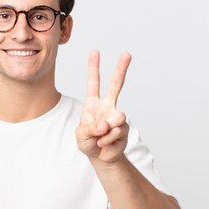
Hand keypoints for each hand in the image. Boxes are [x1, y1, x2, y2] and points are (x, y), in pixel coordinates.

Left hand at [76, 50, 130, 164]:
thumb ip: (90, 128)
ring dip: (106, 131)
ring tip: (100, 139)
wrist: (100, 156)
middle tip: (127, 54)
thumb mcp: (81, 135)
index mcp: (93, 103)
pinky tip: (105, 144)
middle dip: (121, 69)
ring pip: (117, 117)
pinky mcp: (124, 128)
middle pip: (116, 85)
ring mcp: (117, 116)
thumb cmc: (88, 143)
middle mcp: (107, 106)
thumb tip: (106, 124)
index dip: (93, 67)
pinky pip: (116, 132)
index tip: (95, 52)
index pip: (93, 82)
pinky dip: (108, 140)